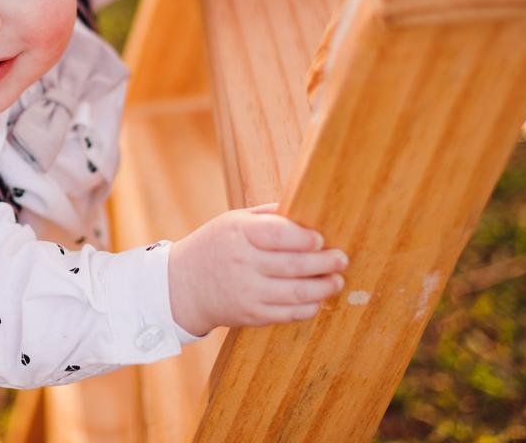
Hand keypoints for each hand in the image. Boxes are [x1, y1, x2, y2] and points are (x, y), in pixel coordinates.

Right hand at [168, 204, 347, 336]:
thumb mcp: (233, 221)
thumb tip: (306, 210)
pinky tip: (316, 299)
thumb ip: (267, 216)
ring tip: (336, 281)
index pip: (279, 234)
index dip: (306, 237)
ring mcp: (247, 292)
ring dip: (323, 287)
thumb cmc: (214, 246)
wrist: (183, 285)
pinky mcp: (251, 315)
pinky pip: (288, 314)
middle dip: (325, 263)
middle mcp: (242, 263)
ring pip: (297, 293)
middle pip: (294, 265)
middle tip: (341, 259)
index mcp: (239, 233)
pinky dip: (308, 307)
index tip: (321, 239)